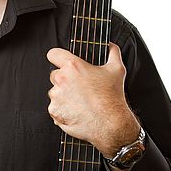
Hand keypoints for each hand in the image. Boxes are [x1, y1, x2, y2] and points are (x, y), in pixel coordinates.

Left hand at [46, 43, 140, 157]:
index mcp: (73, 67)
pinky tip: (76, 111)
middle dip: (64, 79)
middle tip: (79, 87)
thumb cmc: (112, 98)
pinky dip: (62, 110)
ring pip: (54, 92)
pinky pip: (55, 108)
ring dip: (63, 95)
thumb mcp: (117, 70)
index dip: (57, 56)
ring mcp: (56, 97)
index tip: (60, 61)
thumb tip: (111, 46)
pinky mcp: (54, 111)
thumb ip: (112, 53)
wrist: (110, 124)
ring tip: (79, 101)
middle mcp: (61, 80)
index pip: (53, 54)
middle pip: (54, 75)